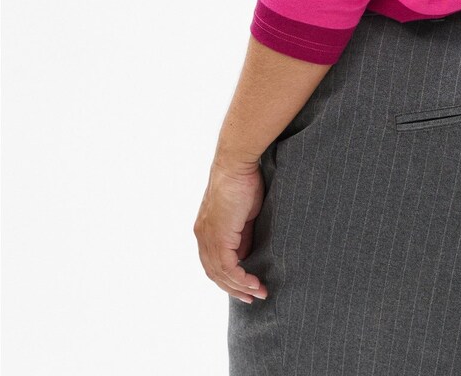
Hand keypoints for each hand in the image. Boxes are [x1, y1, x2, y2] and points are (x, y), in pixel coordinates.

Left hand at [194, 157, 269, 302]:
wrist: (236, 164)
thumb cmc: (243, 181)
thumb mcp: (244, 214)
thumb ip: (243, 234)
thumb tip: (247, 254)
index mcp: (206, 229)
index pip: (214, 262)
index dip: (229, 278)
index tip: (247, 286)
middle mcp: (202, 236)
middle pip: (214, 273)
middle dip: (234, 288)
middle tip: (252, 297)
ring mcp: (207, 237)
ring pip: (220, 274)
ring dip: (240, 287)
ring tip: (258, 293)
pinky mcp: (217, 236)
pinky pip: (227, 267)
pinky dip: (241, 278)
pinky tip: (254, 283)